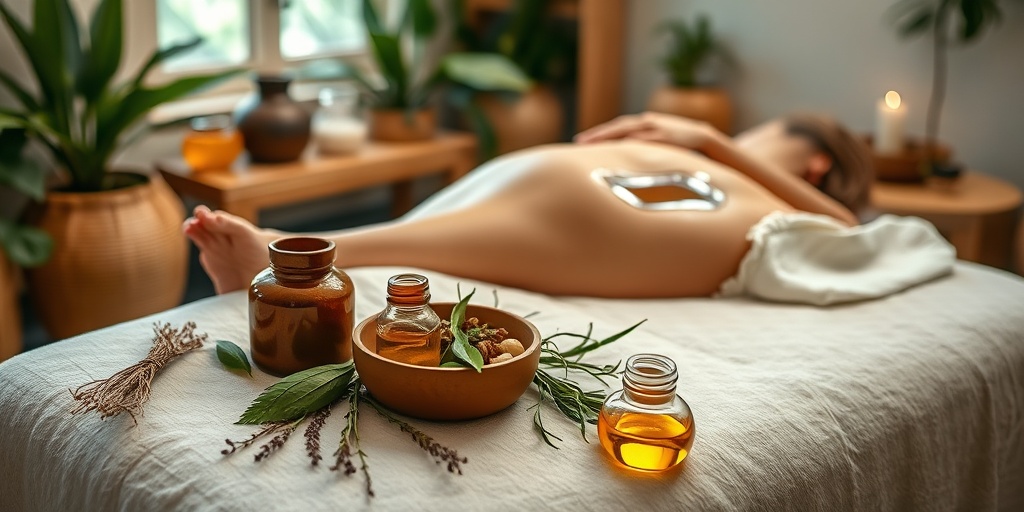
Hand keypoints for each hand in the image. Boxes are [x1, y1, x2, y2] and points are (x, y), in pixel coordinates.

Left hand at [573, 112, 718, 150]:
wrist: (708, 140)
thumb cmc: (680, 146)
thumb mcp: (658, 145)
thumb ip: (641, 149)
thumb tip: (622, 162)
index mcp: (644, 125)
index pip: (617, 128)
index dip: (598, 134)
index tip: (579, 141)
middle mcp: (648, 123)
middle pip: (618, 127)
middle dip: (598, 134)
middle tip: (579, 142)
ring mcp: (658, 127)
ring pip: (629, 130)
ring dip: (610, 136)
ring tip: (592, 144)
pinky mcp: (669, 136)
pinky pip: (647, 139)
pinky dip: (633, 141)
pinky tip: (620, 146)